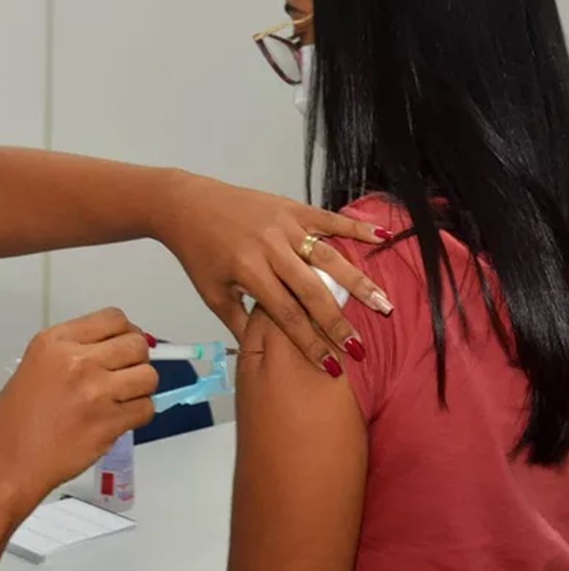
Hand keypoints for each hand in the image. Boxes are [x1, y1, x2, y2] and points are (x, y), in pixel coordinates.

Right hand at [0, 308, 157, 519]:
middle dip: (136, 359)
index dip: (125, 332)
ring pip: (148, 376)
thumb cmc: (13, 422)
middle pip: (136, 344)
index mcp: (56, 342)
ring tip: (123, 397)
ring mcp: (96, 392)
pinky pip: (146, 409)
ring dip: (141, 387)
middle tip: (125, 372)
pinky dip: (138, 413)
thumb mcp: (36, 365)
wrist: (8, 463)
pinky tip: (119, 417)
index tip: (123, 344)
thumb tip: (113, 350)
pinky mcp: (108, 423)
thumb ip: (73, 352)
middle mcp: (78, 361)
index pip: (113, 318)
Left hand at [159, 173, 392, 372]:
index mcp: (248, 271)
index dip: (310, 342)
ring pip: (328, 256)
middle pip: (312, 290)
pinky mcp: (291, 207)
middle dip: (338, 321)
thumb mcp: (212, 292)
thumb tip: (263, 356)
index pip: (286, 314)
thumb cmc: (199, 252)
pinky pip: (328, 218)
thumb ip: (241, 323)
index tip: (332, 365)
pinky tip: (383, 238)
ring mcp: (283, 225)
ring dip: (358, 281)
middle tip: (363, 345)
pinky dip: (356, 227)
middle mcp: (269, 247)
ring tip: (383, 302)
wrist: (187, 205)